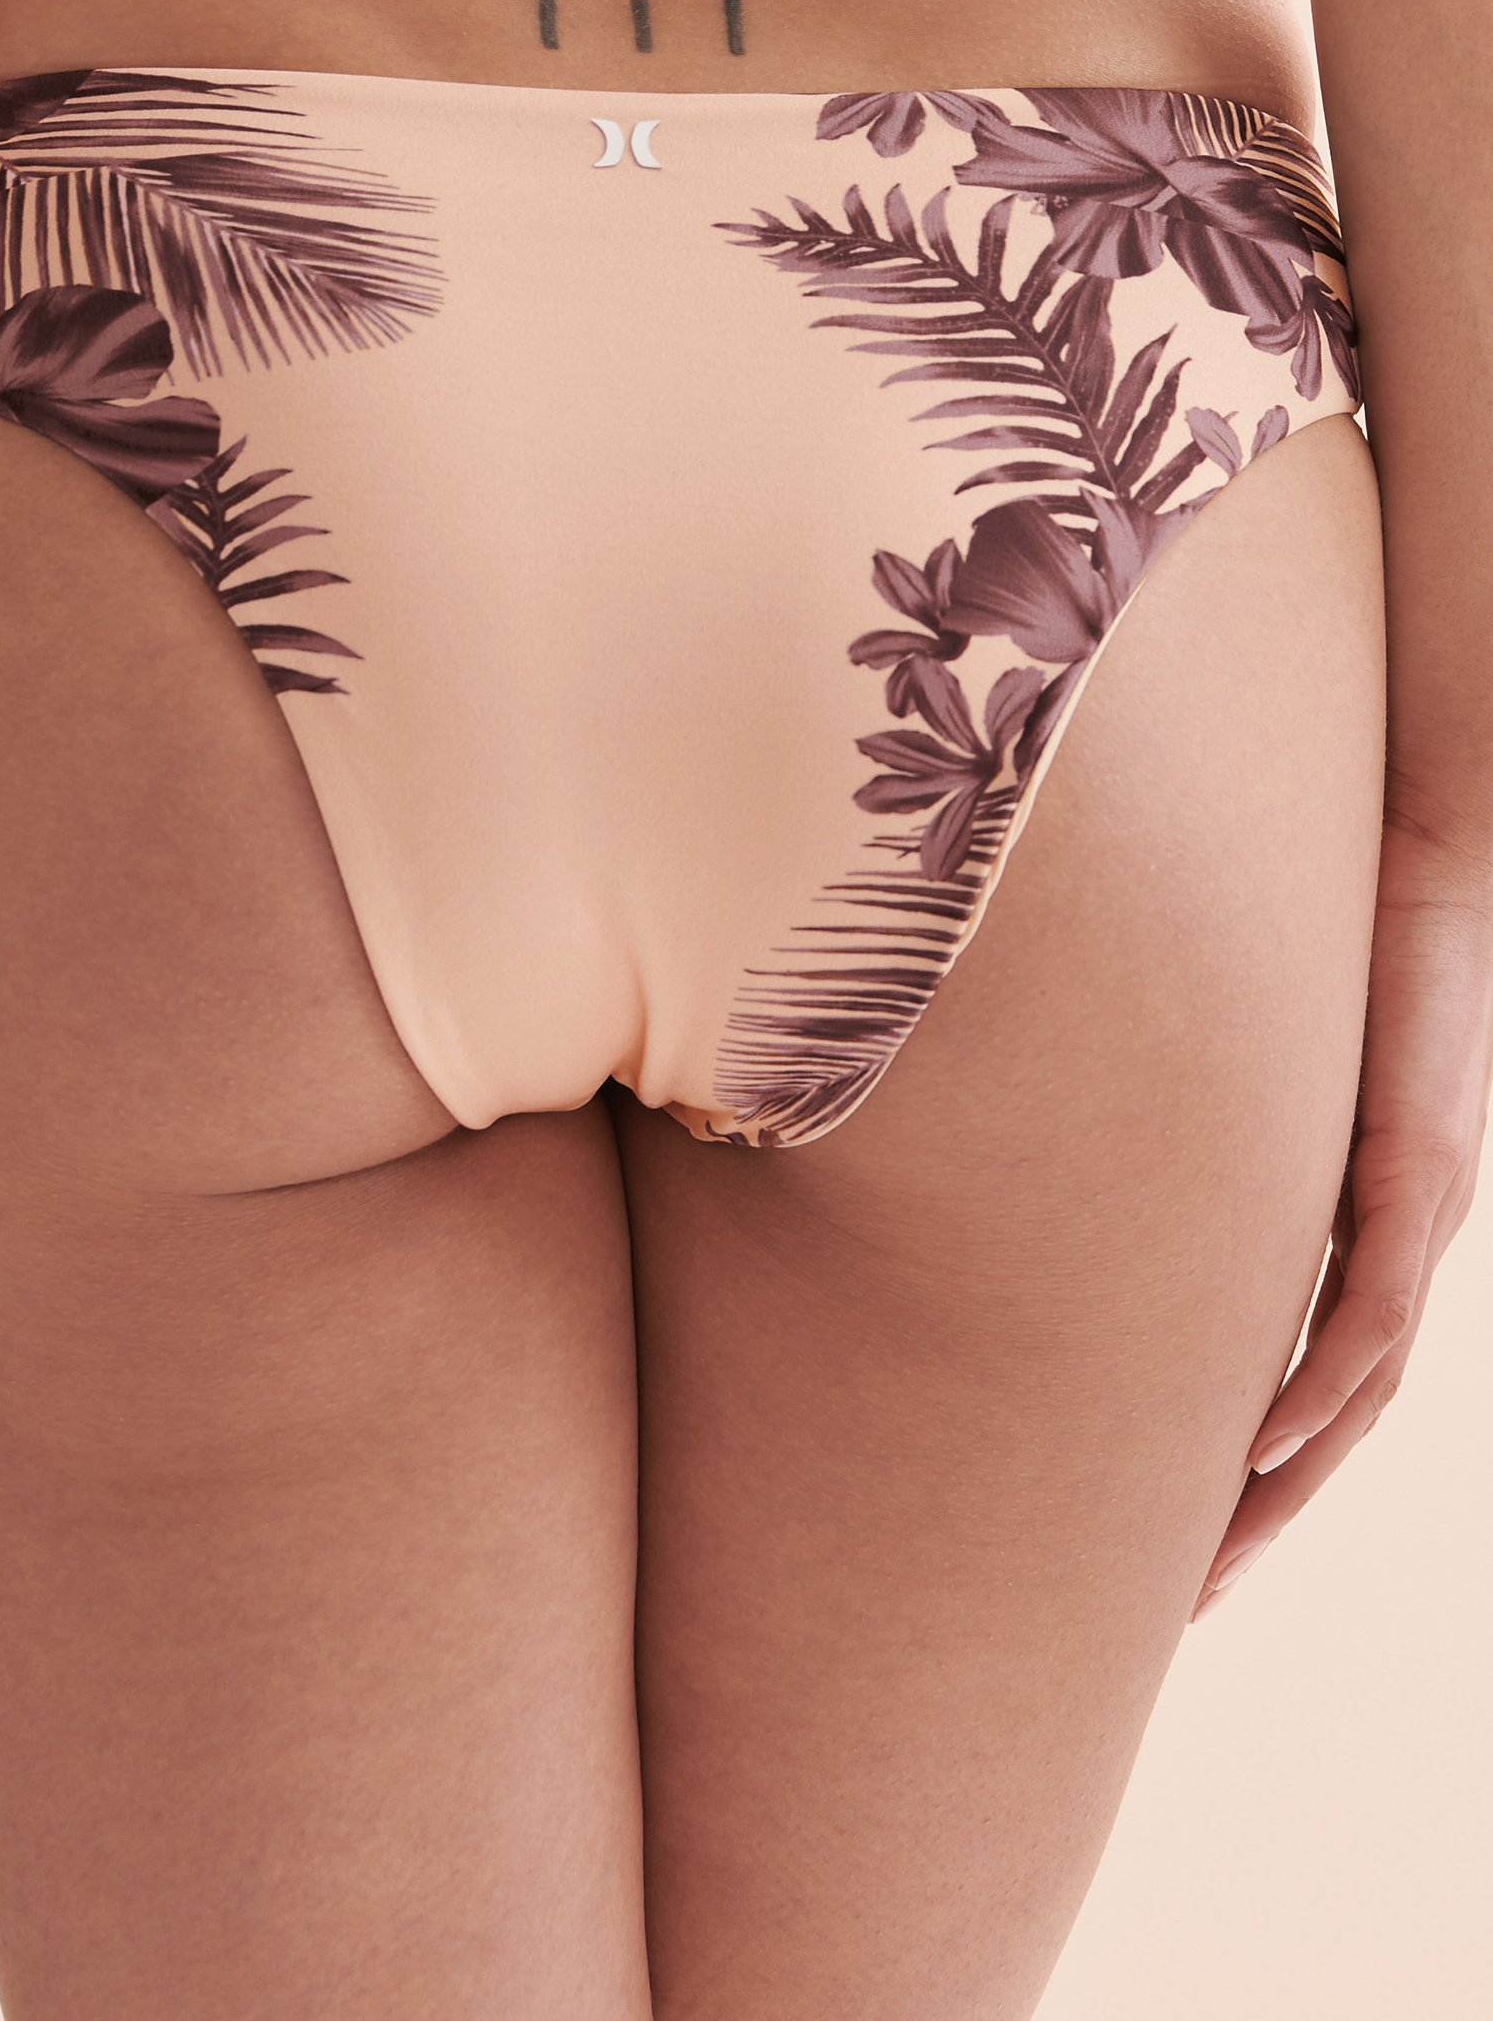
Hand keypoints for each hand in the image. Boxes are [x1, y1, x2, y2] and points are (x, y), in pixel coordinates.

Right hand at [1191, 811, 1492, 1619]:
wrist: (1421, 846)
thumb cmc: (1304, 936)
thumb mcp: (1213, 1057)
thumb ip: (1152, 1113)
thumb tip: (1027, 1128)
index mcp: (1338, 1222)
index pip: (1294, 1373)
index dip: (1240, 1470)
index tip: (1166, 1539)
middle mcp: (1384, 1239)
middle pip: (1332, 1419)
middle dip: (1259, 1518)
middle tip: (1183, 1603)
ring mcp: (1409, 1212)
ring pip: (1359, 1391)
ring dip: (1288, 1486)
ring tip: (1217, 1561)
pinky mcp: (1419, 1167)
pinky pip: (1374, 1307)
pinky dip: (1324, 1385)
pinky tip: (1269, 1441)